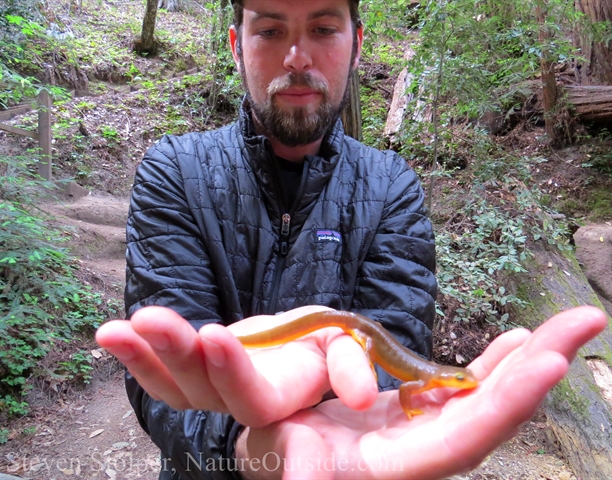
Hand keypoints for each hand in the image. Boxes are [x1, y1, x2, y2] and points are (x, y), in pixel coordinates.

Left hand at [95, 305, 378, 426]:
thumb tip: (363, 397)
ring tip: (113, 330)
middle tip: (150, 318)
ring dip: (143, 356)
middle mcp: (241, 399)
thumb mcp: (341, 341)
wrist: (298, 343)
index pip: (254, 397)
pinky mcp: (193, 375)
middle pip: (203, 391)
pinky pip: (160, 374)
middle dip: (176, 352)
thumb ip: (350, 364)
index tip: (215, 334)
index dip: (233, 371)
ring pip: (173, 386)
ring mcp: (212, 389)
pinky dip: (136, 355)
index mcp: (282, 395)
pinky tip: (112, 334)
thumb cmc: (322, 340)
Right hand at [235, 306, 606, 479]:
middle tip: (584, 323)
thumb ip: (293, 452)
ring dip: (524, 363)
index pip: (458, 443)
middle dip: (534, 372)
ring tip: (572, 324)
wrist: (270, 441)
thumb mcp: (270, 437)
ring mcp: (418, 430)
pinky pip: (459, 389)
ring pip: (480, 401)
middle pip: (486, 418)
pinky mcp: (412, 412)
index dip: (502, 406)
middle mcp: (412, 454)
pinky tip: (517, 341)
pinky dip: (490, 366)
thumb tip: (318, 458)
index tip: (547, 364)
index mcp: (381, 466)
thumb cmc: (266, 439)